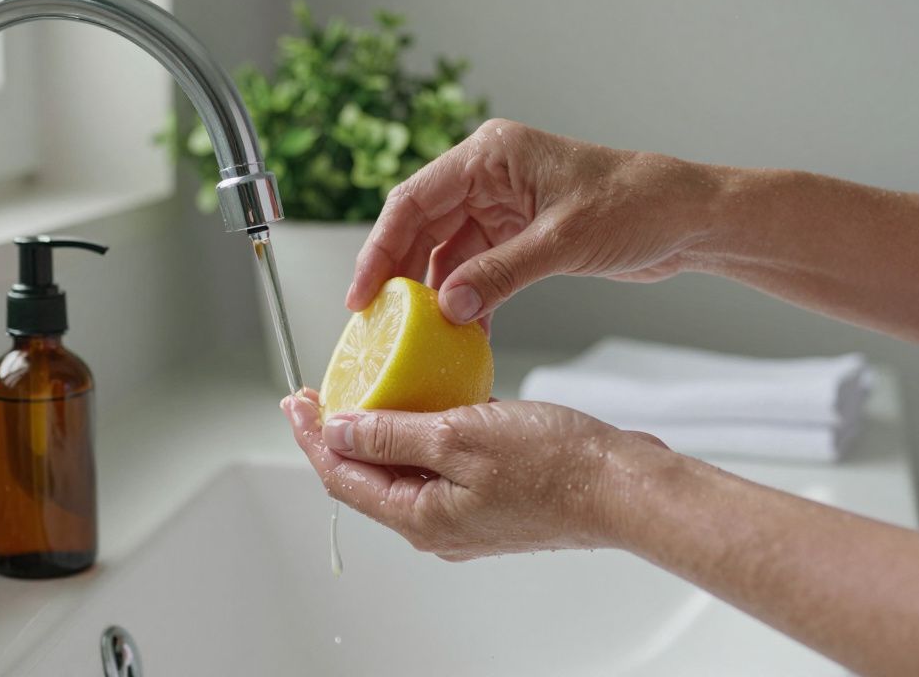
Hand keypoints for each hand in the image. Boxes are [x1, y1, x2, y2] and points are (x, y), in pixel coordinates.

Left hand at [280, 389, 668, 560]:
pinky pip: (440, 467)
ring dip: (381, 433)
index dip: (313, 437)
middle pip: (368, 478)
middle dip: (340, 435)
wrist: (623, 487)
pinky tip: (428, 403)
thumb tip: (340, 432)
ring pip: (404, 471)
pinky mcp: (491, 500)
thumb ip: (392, 434)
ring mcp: (465, 516)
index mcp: (421, 517)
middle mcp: (437, 526)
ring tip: (367, 392)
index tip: (295, 402)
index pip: (343, 477)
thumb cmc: (556, 466)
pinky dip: (423, 435)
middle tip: (320, 395)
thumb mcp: (459, 435)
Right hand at [346, 119, 723, 322]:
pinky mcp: (520, 234)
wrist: (688, 217)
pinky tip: (461, 331)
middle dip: (400, 274)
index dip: (380, 247)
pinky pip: (477, 268)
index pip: (414, 199)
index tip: (362, 294)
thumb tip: (447, 307)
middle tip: (377, 323)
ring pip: (447, 251)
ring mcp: (503, 205)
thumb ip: (501, 273)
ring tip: (418, 335)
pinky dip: (468, 298)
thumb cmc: (635, 205)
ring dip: (435, 292)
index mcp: (490, 155)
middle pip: (422, 226)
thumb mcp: (562, 241)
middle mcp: (489, 176)